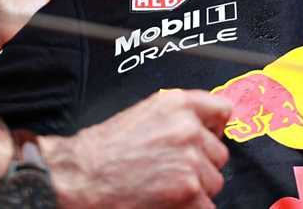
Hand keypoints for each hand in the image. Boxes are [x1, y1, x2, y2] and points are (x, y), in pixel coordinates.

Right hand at [43, 90, 231, 208]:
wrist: (80, 176)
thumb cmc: (104, 149)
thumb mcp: (144, 115)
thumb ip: (177, 117)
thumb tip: (209, 128)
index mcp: (178, 104)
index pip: (222, 111)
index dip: (215, 130)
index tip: (208, 140)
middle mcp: (188, 127)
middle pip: (218, 154)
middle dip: (200, 166)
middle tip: (170, 172)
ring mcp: (190, 159)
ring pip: (214, 181)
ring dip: (195, 190)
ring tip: (164, 187)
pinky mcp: (189, 189)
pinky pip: (206, 206)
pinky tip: (167, 203)